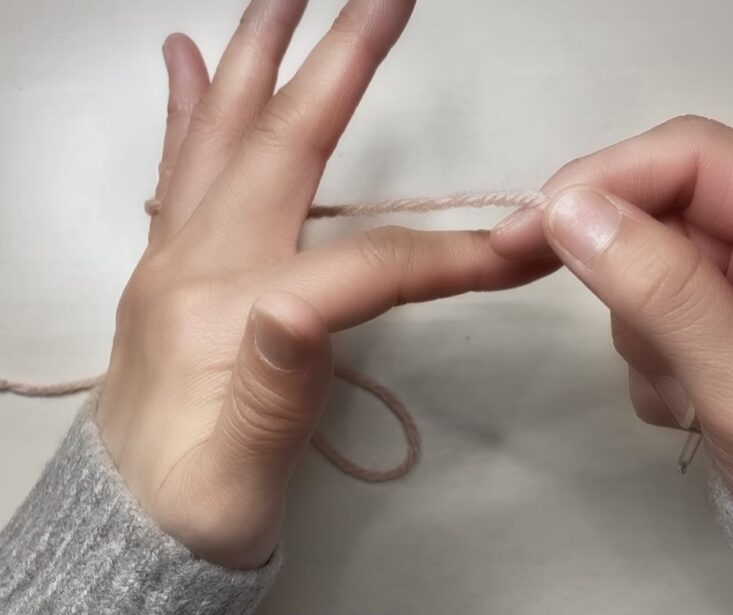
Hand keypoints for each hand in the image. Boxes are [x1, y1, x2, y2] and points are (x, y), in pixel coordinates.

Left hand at [98, 0, 541, 568]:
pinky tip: (189, 58)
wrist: (127, 532)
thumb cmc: (196, 508)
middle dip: (339, 64)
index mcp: (226, 315)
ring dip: (259, 56)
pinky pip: (180, 166)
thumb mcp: (240, 471)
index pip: (360, 263)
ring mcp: (176, 258)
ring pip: (222, 135)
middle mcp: (195, 266)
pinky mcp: (170, 266)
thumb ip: (273, 383)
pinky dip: (189, 107)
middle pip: (280, 146)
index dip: (447, 257)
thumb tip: (305, 305)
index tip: (520, 252)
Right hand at [492, 116, 732, 516]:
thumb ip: (665, 295)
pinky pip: (656, 311)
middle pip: (666, 211)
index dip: (607, 179)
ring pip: (650, 266)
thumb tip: (568, 208)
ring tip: (697, 398)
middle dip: (634, 286)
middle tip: (647, 356)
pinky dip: (656, 361)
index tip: (533, 227)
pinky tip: (697, 404)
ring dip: (648, 337)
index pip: (698, 158)